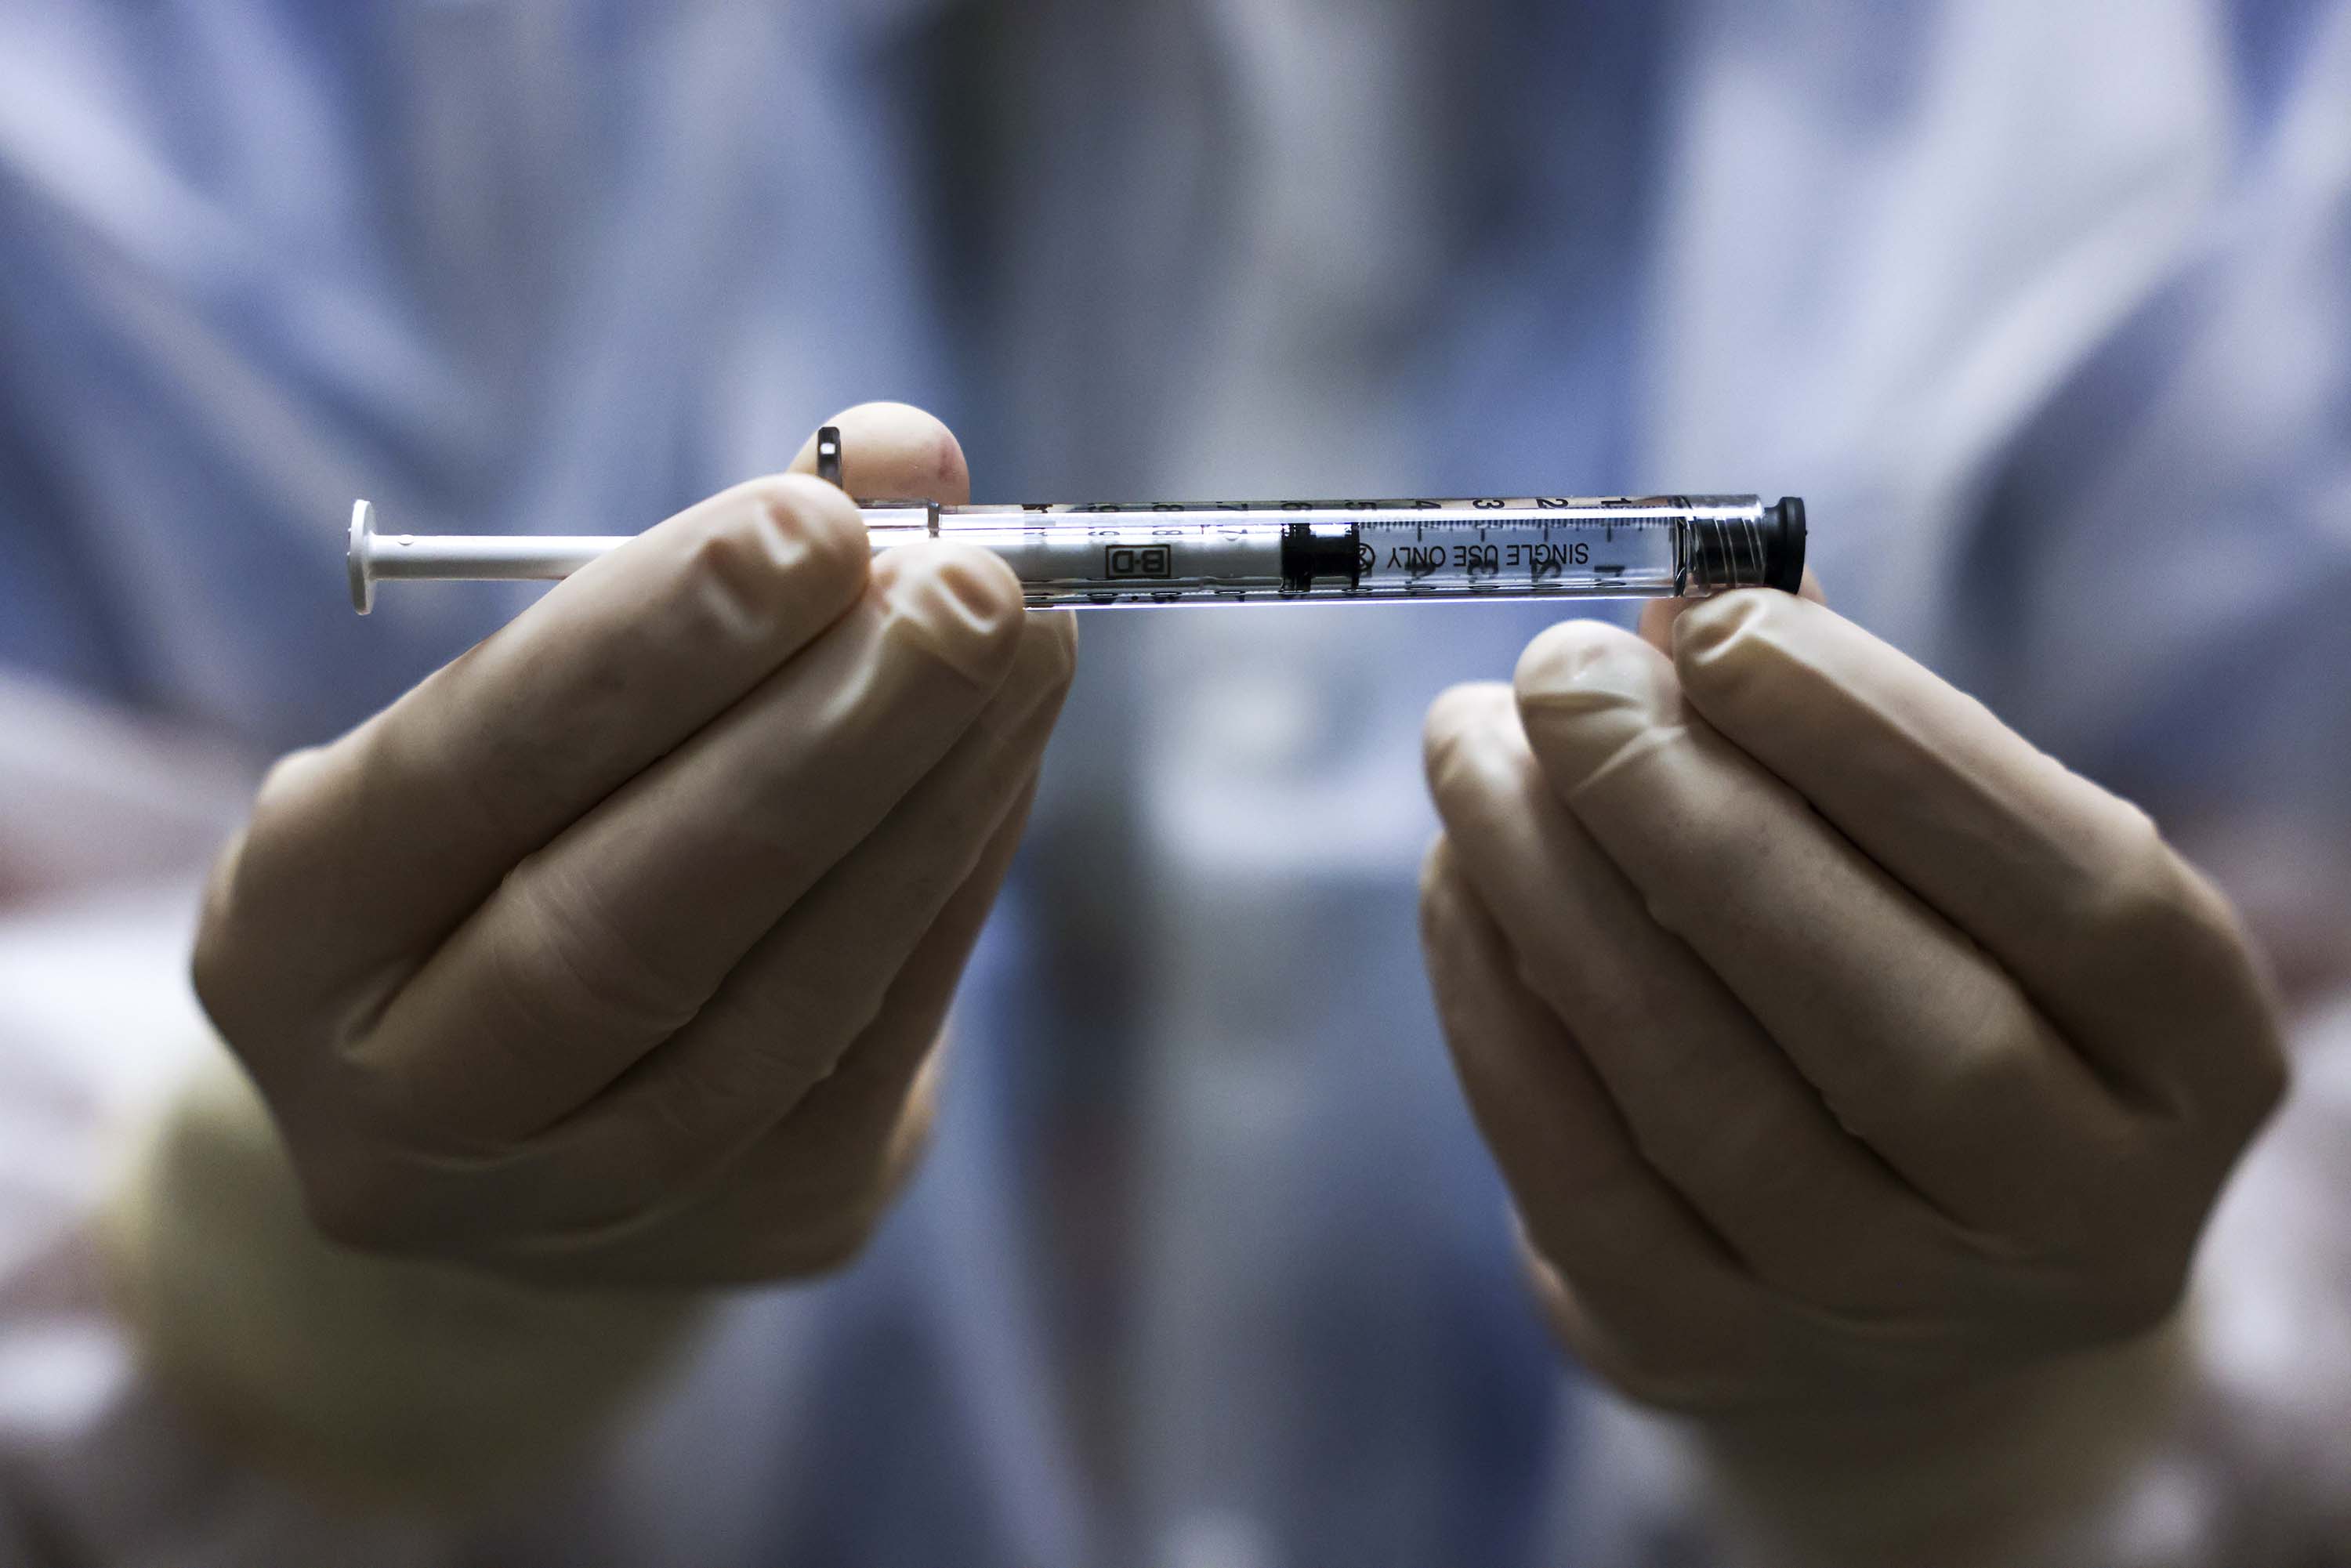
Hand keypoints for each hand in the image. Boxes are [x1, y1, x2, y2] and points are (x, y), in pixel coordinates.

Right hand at [192, 403, 1073, 1285]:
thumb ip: (707, 576)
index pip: (467, 777)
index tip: (811, 520)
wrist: (527, 1109)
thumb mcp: (540, 710)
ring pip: (782, 1002)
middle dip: (819, 741)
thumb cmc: (520, 842)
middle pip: (623, 928)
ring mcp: (587, 1201)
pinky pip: (882, 1033)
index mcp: (290, 940)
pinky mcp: (766, 1219)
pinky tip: (1008, 750)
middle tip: (969, 585)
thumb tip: (912, 454)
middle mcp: (407, 1108)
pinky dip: (958, 872)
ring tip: (1025, 643)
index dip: (648, 647)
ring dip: (930, 800)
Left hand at [1420, 586, 2284, 1412]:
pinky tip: (1455, 881)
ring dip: (1559, 897)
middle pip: (1896, 1023)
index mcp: (2193, 1059)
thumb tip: (1680, 596)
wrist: (1880, 1246)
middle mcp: (2077, 1219)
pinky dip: (1495, 1010)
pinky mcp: (1706, 1353)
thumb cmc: (1918, 978)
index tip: (1715, 620)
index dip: (1886, 745)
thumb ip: (1844, 729)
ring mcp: (1890, 1315)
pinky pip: (1578, 1178)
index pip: (2076, 894)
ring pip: (1710, 1102)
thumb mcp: (1942, 861)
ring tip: (1471, 752)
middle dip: (1694, 819)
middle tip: (1558, 675)